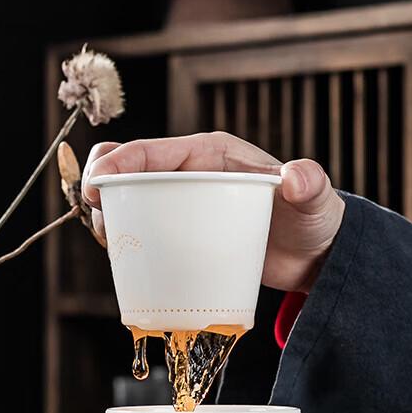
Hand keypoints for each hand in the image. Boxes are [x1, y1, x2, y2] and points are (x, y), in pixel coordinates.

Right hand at [81, 132, 344, 292]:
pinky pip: (149, 231)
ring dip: (113, 217)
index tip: (96, 187)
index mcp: (212, 154)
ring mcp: (188, 206)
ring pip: (134, 203)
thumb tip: (294, 176)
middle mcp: (193, 174)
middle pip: (133, 173)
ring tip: (111, 243)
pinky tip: (126, 262)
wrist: (315, 256)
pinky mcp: (187, 235)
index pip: (154, 151)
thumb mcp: (314, 201)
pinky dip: (131, 241)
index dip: (118, 163)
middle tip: (101, 223)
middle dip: (105, 190)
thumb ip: (309, 184)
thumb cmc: (314, 220)